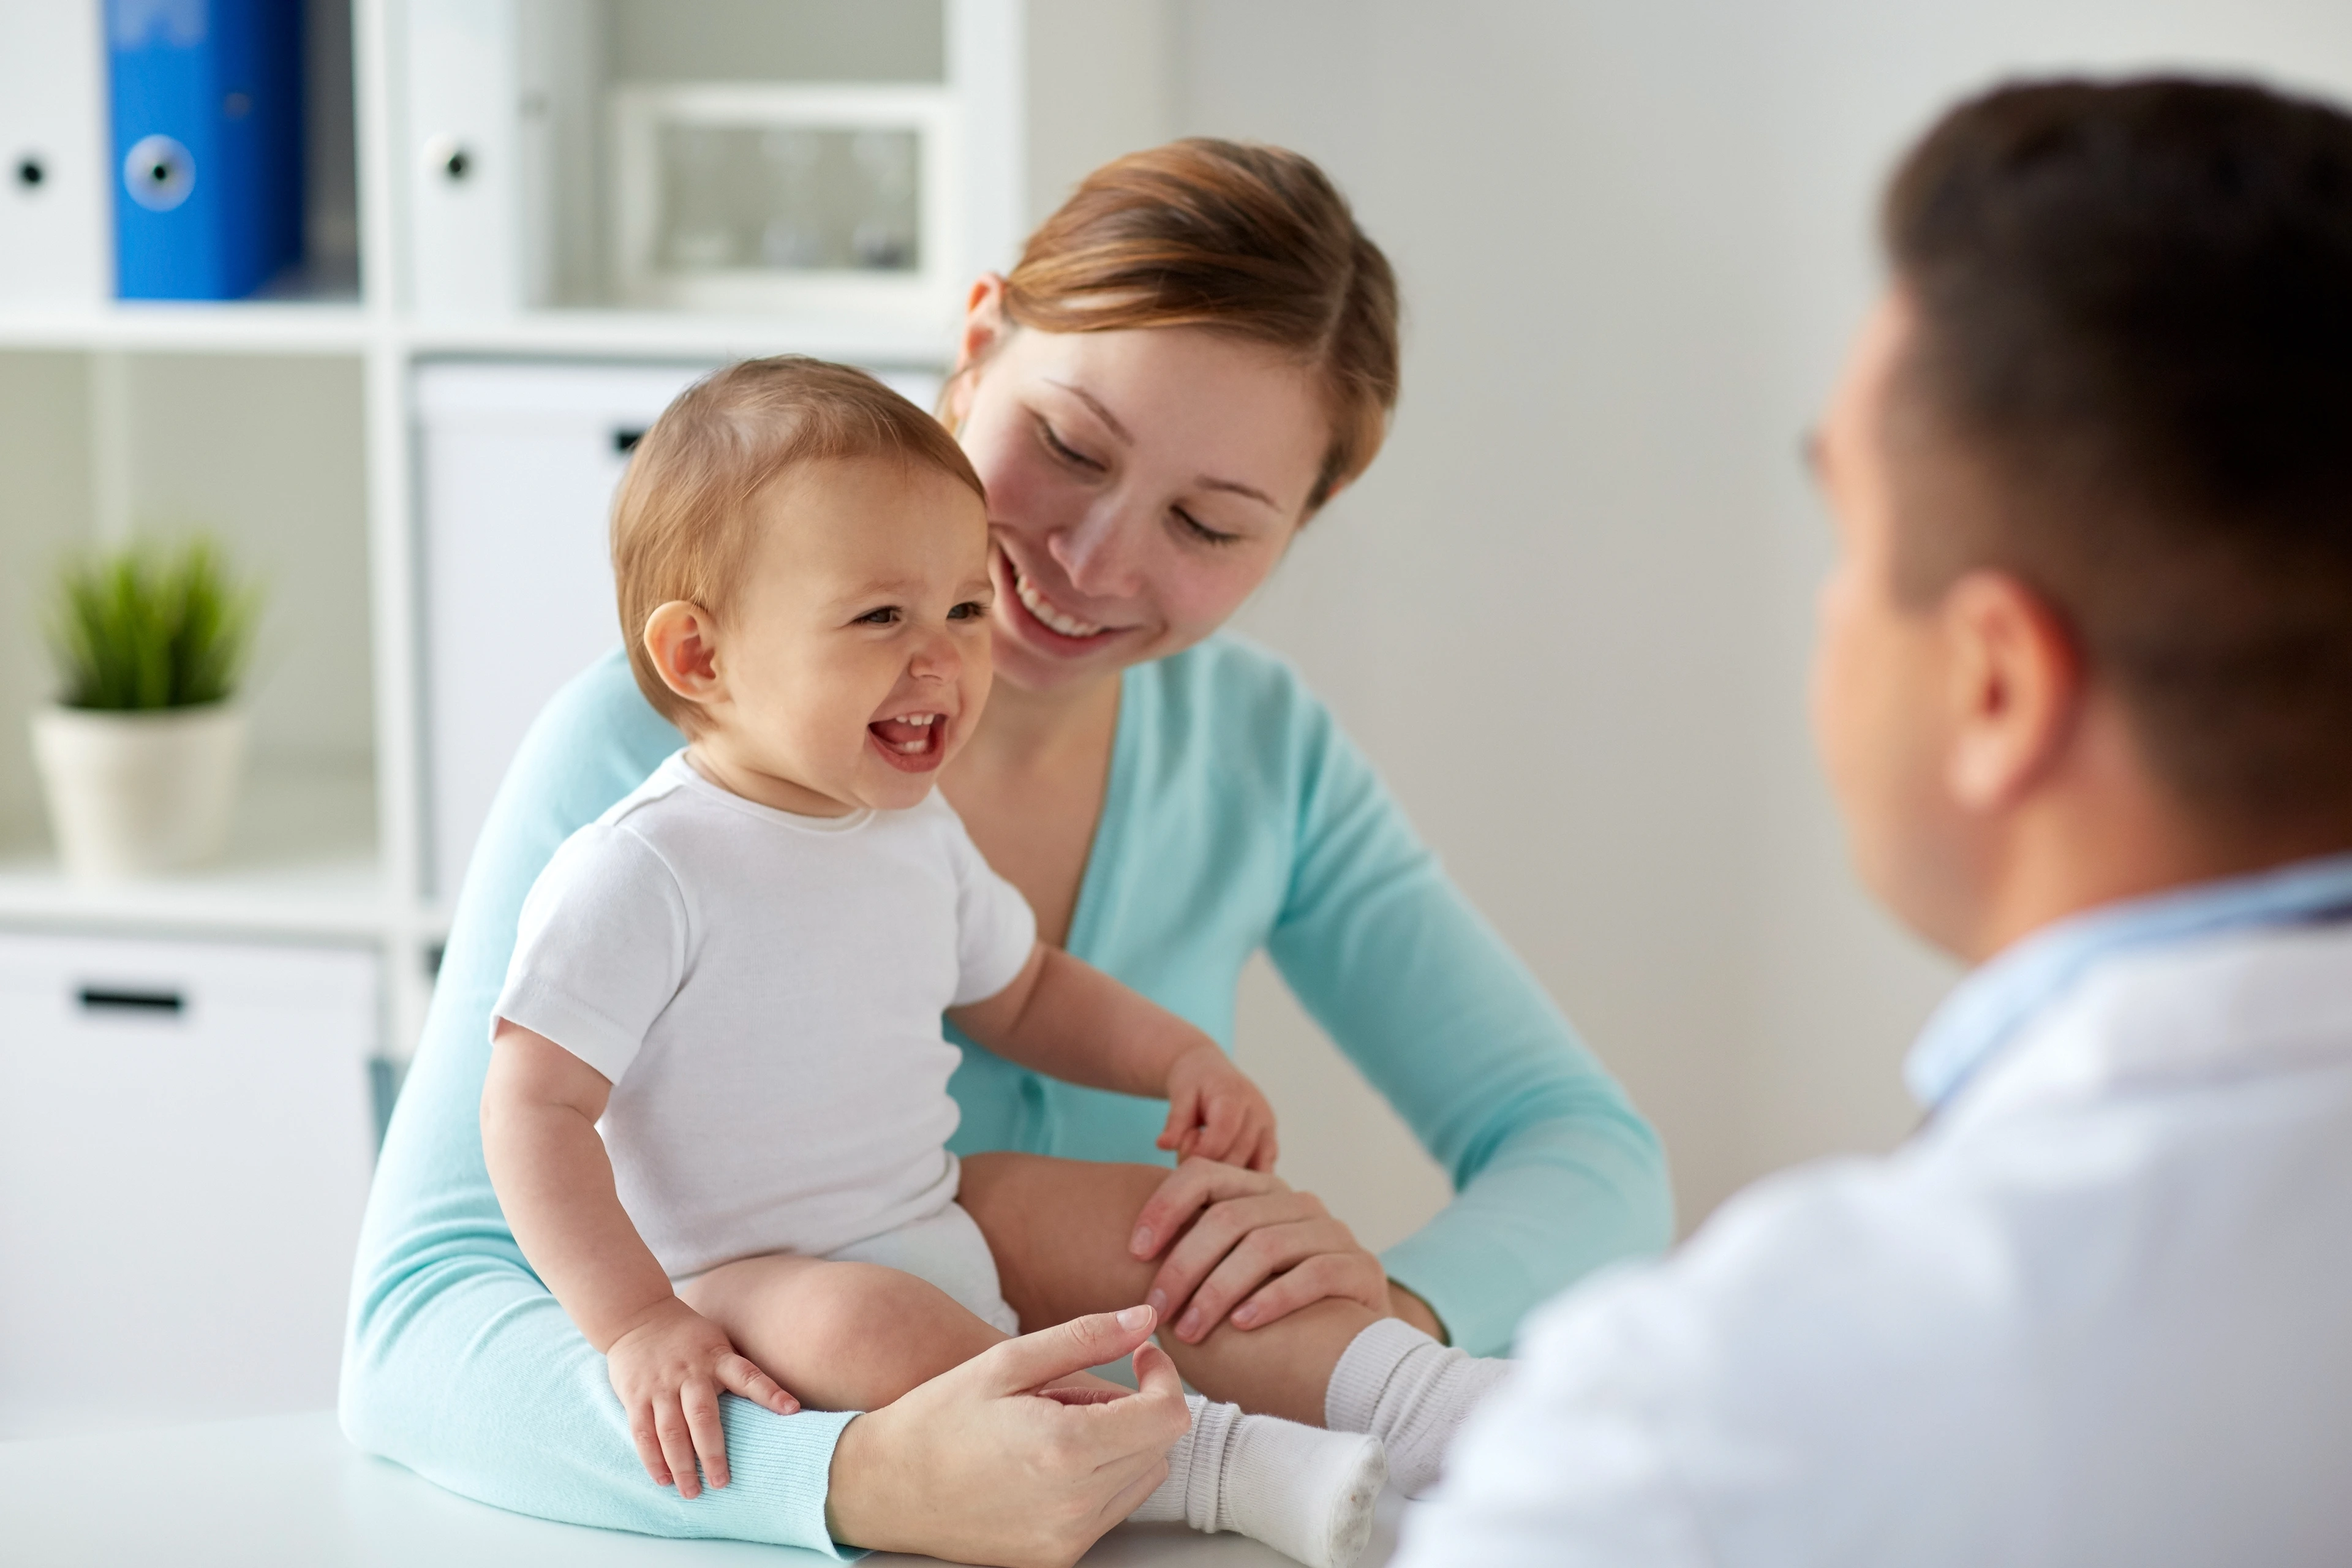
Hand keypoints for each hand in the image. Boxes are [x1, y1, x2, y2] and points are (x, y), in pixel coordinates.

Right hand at [605, 1295, 798, 1496]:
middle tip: (722, 1483)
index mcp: (717, 1357)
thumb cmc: (688, 1336)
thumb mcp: (717, 1341)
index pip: (748, 1375)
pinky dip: (652, 1459)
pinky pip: (643, 1432)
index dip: (770, 1392)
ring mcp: (660, 1385)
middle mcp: (690, 1373)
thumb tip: (775, 1400)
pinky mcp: (635, 1395)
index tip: (792, 1409)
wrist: (638, 1315)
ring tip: (692, 1491)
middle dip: (712, 1453)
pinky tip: (663, 1479)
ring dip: (682, 1465)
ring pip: (671, 1431)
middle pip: (703, 1417)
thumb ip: (736, 1369)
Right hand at [825, 1305, 1192, 1567]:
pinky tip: (1051, 1459)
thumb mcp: (1007, 1362)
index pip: (1168, 1416)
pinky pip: (1112, 1509)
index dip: (1165, 1375)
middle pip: (1160, 1447)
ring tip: (1060, 1424)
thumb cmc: (940, 1416)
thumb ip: (1085, 1337)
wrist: (883, 1487)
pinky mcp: (1058, 1557)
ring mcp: (1067, 1537)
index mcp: (1065, 1448)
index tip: (1142, 1353)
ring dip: (1122, 1443)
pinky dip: (1101, 1477)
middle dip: (1139, 1406)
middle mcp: (1074, 1503)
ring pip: (1142, 1479)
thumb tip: (1146, 1318)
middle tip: (1078, 1388)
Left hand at [1128, 1158, 1392, 1342]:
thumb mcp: (1233, 1274)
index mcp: (1260, 1191)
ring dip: (1218, 1291)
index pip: (1203, 1174)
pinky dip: (1273, 1299)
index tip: (1134, 1252)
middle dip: (1183, 1265)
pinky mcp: (1362, 1267)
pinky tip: (1243, 1326)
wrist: (1358, 1347)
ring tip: (1189, 1330)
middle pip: (1228, 1217)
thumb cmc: (1274, 1315)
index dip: (1164, 1206)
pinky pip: (1313, 1274)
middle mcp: (1298, 1202)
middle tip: (1155, 1310)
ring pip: (1265, 1246)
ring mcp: (1333, 1232)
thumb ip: (1197, 1257)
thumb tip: (1124, 1259)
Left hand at [1157, 1046, 1277, 1171]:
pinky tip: (1224, 1180)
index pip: (1223, 1133)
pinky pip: (1263, 1172)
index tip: (1182, 1158)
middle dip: (1210, 1168)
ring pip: (1254, 1168)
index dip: (1201, 1153)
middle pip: (1238, 1155)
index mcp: (1235, 1095)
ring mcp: (1268, 1129)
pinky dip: (1243, 1181)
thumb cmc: (1194, 1082)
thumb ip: (1175, 1120)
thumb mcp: (1180, 1093)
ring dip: (1226, 1178)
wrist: (1211, 1071)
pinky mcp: (1270, 1143)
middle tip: (1188, 1163)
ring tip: (1205, 1166)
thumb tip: (1164, 1145)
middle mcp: (1258, 1112)